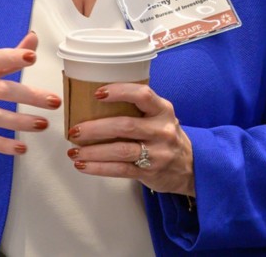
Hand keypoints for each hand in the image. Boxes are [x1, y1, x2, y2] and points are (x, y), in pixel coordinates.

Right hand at [0, 31, 60, 168]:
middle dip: (29, 95)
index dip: (13, 57)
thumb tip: (34, 38)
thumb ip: (8, 56)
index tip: (31, 57)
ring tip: (42, 124)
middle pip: (1, 90)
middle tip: (54, 100)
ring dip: (20, 121)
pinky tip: (21, 147)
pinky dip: (2, 145)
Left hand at [65, 83, 194, 196]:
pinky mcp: (149, 172)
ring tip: (74, 151)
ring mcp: (157, 153)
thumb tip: (95, 102)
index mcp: (163, 110)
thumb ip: (138, 108)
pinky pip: (120, 170)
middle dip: (95, 128)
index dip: (119, 92)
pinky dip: (98, 168)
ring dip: (92, 151)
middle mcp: (162, 130)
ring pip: (120, 151)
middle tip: (74, 130)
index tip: (98, 93)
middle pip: (125, 126)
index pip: (142, 95)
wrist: (191, 166)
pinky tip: (84, 165)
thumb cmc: (167, 136)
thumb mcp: (160, 116)